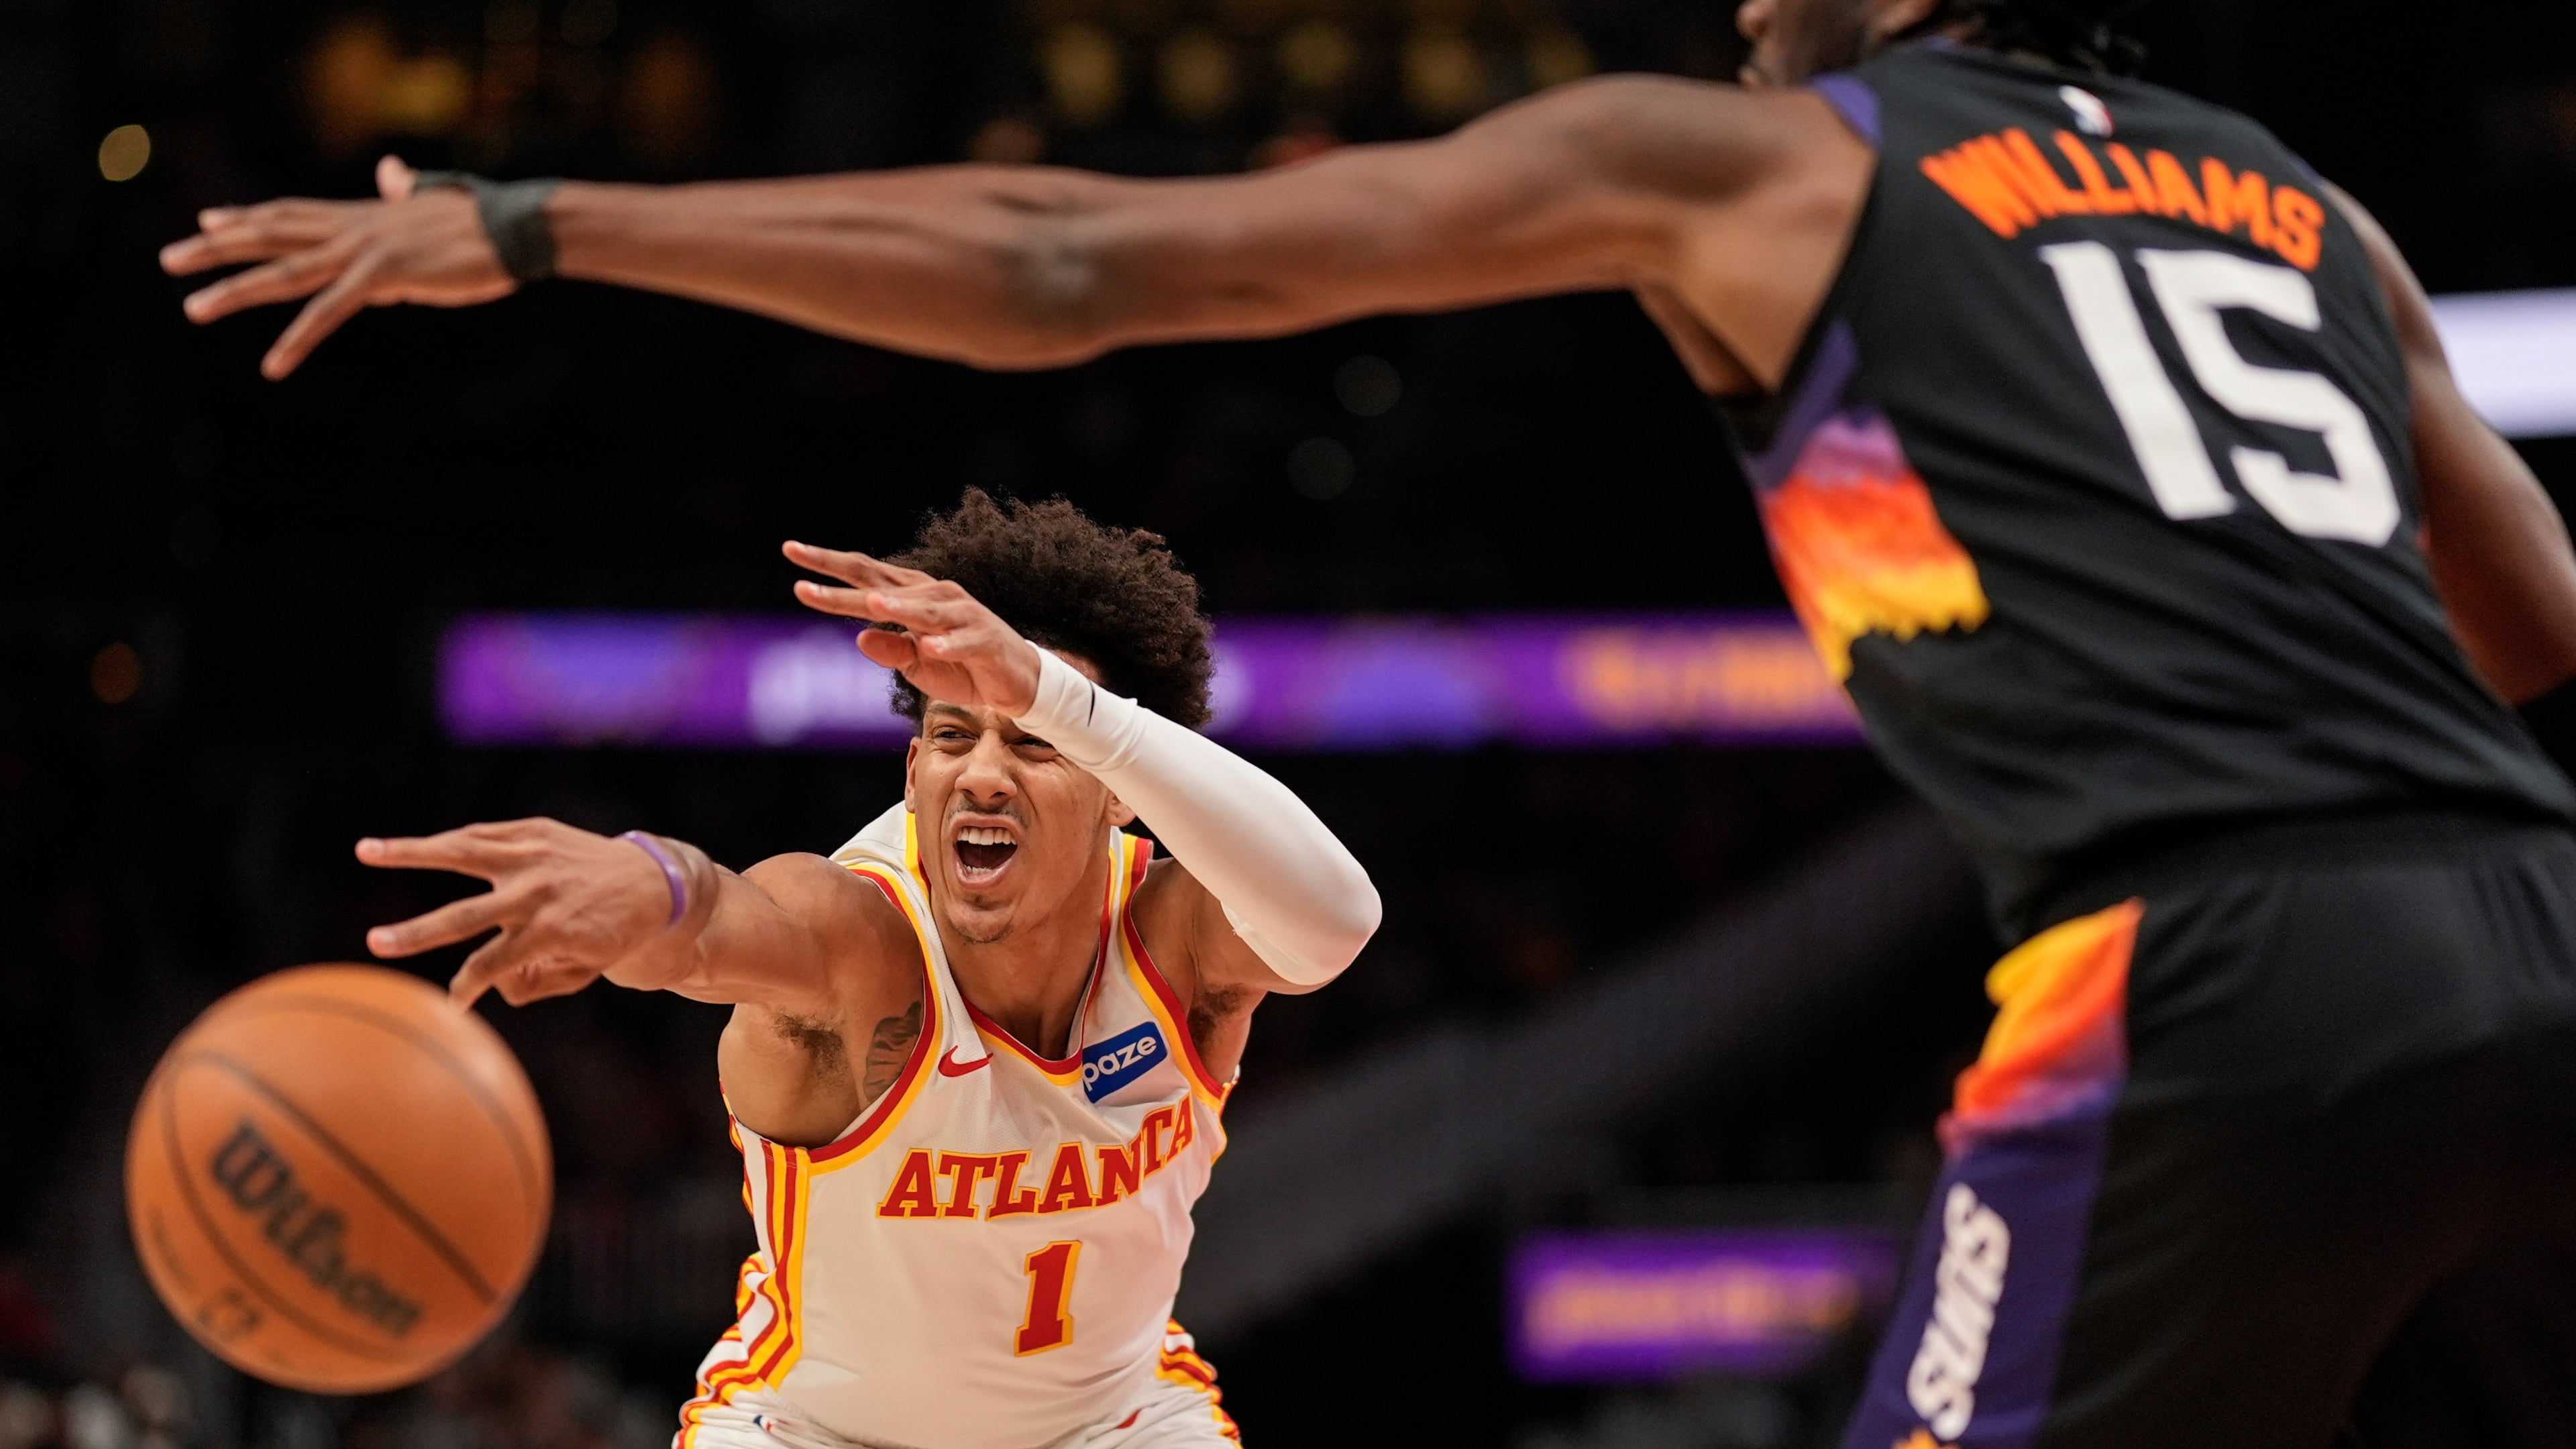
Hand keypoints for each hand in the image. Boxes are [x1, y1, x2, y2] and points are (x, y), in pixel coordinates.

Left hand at [161, 155, 515, 379]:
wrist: (514, 225)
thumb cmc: (486, 221)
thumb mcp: (436, 203)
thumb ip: (406, 191)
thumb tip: (393, 172)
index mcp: (364, 213)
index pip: (291, 212)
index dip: (248, 216)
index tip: (208, 218)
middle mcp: (353, 227)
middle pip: (270, 234)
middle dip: (216, 246)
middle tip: (170, 259)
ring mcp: (362, 250)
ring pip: (283, 271)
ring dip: (234, 291)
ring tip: (193, 308)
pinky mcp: (382, 277)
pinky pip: (327, 312)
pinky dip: (297, 340)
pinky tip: (274, 365)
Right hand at [357, 818, 691, 1006]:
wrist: (652, 883)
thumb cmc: (610, 935)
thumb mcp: (581, 971)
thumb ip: (534, 984)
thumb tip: (492, 982)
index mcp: (550, 932)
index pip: (491, 965)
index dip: (469, 987)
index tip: (454, 1003)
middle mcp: (537, 892)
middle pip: (466, 917)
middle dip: (419, 933)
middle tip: (375, 944)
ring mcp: (534, 856)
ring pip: (462, 852)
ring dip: (410, 851)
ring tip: (365, 850)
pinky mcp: (534, 831)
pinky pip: (481, 835)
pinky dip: (446, 841)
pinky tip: (406, 845)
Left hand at [785, 540, 1043, 716]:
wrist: (1017, 682)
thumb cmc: (962, 667)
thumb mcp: (918, 664)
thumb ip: (890, 649)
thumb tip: (859, 637)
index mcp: (914, 597)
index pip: (865, 577)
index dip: (828, 567)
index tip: (790, 553)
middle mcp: (936, 597)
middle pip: (884, 586)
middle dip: (843, 580)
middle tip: (801, 574)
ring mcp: (963, 616)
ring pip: (925, 610)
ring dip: (900, 608)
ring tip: (871, 605)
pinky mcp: (986, 641)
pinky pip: (964, 642)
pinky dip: (948, 644)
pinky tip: (930, 646)